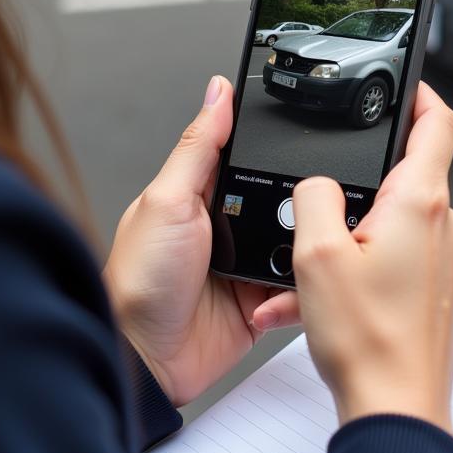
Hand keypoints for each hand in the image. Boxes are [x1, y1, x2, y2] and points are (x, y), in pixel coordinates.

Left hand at [104, 76, 299, 405]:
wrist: (146, 360)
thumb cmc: (139, 282)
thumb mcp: (169, 201)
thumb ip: (198, 146)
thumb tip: (217, 92)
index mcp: (203, 195)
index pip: (252, 158)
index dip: (279, 150)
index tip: (313, 138)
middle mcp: (228, 227)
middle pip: (285, 201)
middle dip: (302, 205)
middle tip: (308, 209)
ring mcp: (246, 265)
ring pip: (299, 244)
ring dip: (302, 250)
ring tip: (295, 255)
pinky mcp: (261, 302)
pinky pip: (297, 288)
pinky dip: (298, 291)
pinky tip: (283, 292)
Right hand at [292, 84, 452, 433]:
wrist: (396, 410)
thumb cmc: (366, 342)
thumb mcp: (315, 256)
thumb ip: (313, 198)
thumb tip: (318, 185)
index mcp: (422, 204)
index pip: (437, 122)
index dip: (421, 93)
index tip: (405, 83)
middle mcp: (446, 227)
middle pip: (407, 179)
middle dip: (361, 190)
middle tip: (322, 216)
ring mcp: (449, 262)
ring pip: (397, 227)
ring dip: (354, 241)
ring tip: (312, 279)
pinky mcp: (442, 292)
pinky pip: (402, 262)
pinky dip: (366, 271)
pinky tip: (329, 303)